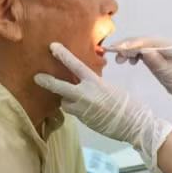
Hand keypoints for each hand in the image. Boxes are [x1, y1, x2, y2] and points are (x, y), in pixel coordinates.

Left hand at [35, 42, 171, 172]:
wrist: (134, 125)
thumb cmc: (128, 104)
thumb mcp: (111, 88)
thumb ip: (96, 85)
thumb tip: (86, 85)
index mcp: (95, 82)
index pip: (75, 66)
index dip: (63, 55)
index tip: (52, 47)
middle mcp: (85, 95)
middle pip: (60, 87)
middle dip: (48, 82)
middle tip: (37, 77)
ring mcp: (82, 110)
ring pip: (66, 103)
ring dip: (67, 100)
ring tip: (77, 100)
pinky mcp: (83, 121)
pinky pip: (74, 112)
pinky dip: (77, 109)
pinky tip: (87, 110)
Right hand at [104, 37, 171, 116]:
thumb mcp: (167, 73)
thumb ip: (155, 61)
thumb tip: (142, 50)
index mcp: (171, 45)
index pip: (148, 41)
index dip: (132, 44)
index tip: (117, 48)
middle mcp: (166, 44)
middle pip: (143, 41)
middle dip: (127, 46)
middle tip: (113, 53)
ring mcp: (162, 49)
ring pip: (142, 46)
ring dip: (130, 50)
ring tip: (119, 59)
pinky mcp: (159, 55)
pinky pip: (144, 51)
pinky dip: (135, 54)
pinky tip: (130, 61)